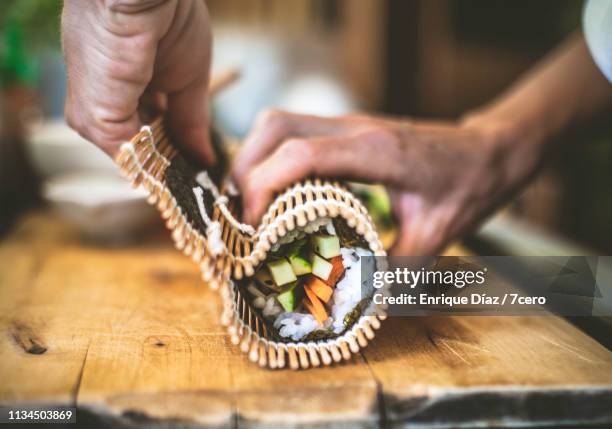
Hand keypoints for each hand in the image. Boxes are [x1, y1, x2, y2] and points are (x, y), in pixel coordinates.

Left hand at [62, 0, 214, 162]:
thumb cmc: (171, 16)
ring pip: (130, 153)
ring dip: (163, 163)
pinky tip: (175, 162)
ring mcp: (94, 106)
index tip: (193, 159)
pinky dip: (154, 162)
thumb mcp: (190, 78)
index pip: (143, 124)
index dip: (170, 143)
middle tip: (194, 170)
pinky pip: (126, 153)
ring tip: (188, 167)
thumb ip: (191, 121)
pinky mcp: (95, 116)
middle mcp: (101, 93)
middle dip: (167, 156)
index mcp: (119, 79)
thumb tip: (205, 159)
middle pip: (137, 141)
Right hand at [232, 110, 541, 254]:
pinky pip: (294, 132)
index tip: (250, 228)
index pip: (299, 155)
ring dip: (253, 160)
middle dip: (243, 169)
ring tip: (246, 206)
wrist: (491, 150)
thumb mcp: (438, 235)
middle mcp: (355, 128)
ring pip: (279, 123)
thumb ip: (398, 272)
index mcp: (376, 150)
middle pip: (275, 126)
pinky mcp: (347, 130)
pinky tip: (274, 193)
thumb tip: (357, 307)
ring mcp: (349, 124)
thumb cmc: (470, 186)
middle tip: (237, 216)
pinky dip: (271, 158)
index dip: (261, 187)